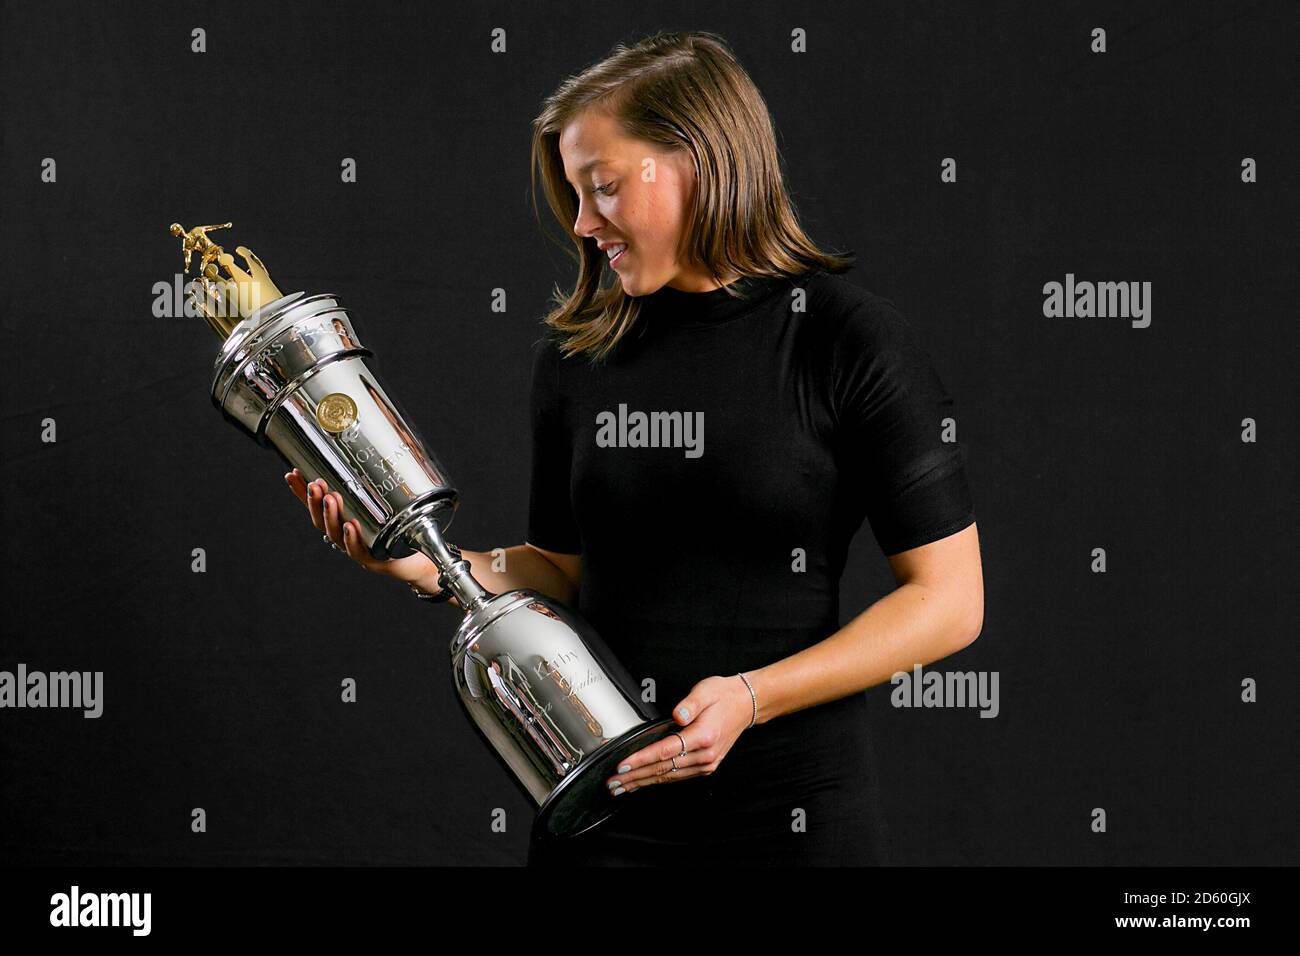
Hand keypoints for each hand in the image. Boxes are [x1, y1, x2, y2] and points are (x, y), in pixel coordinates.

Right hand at [283, 468, 434, 586]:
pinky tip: (350, 526)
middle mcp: (344, 535)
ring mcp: (355, 548)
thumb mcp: (385, 501)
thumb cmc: (398, 528)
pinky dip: (352, 539)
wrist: (416, 557)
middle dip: (315, 501)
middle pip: (321, 520)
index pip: (316, 505)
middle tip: (315, 484)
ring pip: (336, 533)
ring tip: (330, 498)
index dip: (301, 492)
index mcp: (341, 520)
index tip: (292, 474)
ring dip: (331, 515)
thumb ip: (377, 481)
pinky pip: (358, 551)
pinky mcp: (372, 559)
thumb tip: (375, 449)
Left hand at [604, 674, 754, 795]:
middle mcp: (705, 754)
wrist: (746, 705)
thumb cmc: (724, 696)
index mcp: (703, 736)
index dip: (641, 759)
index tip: (622, 765)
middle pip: (663, 769)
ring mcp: (706, 763)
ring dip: (643, 782)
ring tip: (622, 787)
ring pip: (668, 777)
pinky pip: (677, 776)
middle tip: (613, 783)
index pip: (665, 751)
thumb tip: (677, 715)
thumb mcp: (706, 691)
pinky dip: (658, 780)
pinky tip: (644, 782)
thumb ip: (690, 704)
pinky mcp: (706, 766)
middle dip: (635, 777)